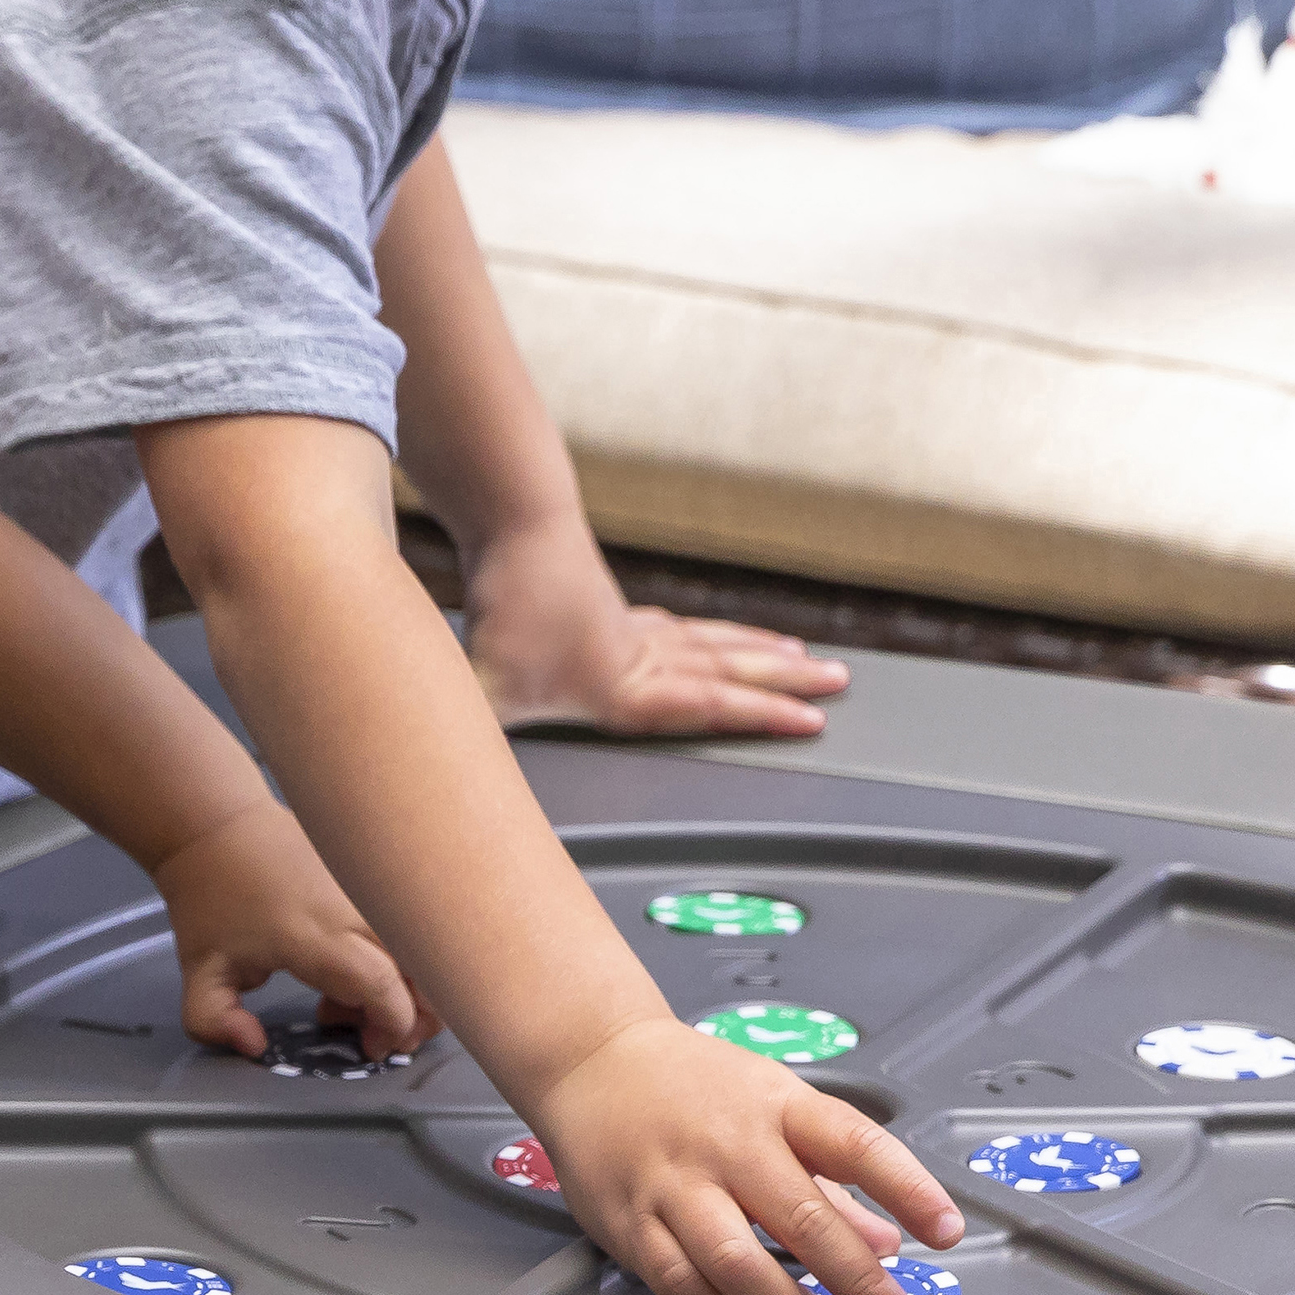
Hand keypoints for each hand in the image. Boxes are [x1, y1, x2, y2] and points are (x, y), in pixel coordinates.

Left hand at [155, 800, 440, 1058]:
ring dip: (414, 985)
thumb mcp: (198, 973)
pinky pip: (413, 924)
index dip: (391, 1027)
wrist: (219, 826)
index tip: (369, 1048)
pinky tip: (365, 964)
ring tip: (361, 998)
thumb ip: (214, 1022)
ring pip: (428, 947)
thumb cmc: (211, 900)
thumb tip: (254, 1046)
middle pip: (425, 969)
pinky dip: (407, 956)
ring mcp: (369, 889)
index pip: (385, 987)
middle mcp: (354, 911)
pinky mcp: (374, 878)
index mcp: (314, 938)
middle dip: (418, 1014)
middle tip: (377, 1031)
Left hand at [463, 536, 847, 741]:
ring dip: (761, 655)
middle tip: (839, 685)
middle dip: (786, 683)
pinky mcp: (617, 611)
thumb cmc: (501, 608)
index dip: (762, 717)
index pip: (707, 707)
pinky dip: (714, 637)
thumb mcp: (480, 687)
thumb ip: (470, 739)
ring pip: (714, 644)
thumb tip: (455, 774)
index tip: (812, 723)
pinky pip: (684, 630)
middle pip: (729, 670)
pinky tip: (719, 641)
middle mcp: (642, 656)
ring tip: (805, 659)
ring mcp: (634, 630)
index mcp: (624, 686)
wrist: (514, 520)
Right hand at [525, 1014, 960, 1294]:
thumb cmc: (692, 1086)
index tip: (947, 1231)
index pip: (856, 1144)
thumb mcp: (774, 1108)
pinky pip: (679, 1282)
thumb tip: (888, 1241)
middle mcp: (728, 1144)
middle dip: (862, 1283)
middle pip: (806, 1220)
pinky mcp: (630, 1221)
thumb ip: (834, 1179)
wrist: (593, 1062)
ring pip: (737, 1261)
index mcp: (775, 1106)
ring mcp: (675, 1184)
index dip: (910, 1189)